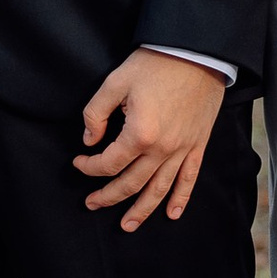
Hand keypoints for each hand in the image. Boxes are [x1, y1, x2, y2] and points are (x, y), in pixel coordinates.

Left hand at [74, 51, 226, 232]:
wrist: (198, 52)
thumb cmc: (156, 63)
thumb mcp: (116, 81)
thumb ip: (96, 113)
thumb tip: (89, 139)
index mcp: (139, 133)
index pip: (109, 162)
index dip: (89, 166)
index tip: (78, 162)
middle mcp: (162, 148)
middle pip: (131, 183)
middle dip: (108, 197)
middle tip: (92, 203)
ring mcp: (182, 149)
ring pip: (159, 189)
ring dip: (141, 211)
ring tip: (127, 225)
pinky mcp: (198, 145)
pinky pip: (189, 179)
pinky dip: (181, 199)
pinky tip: (172, 214)